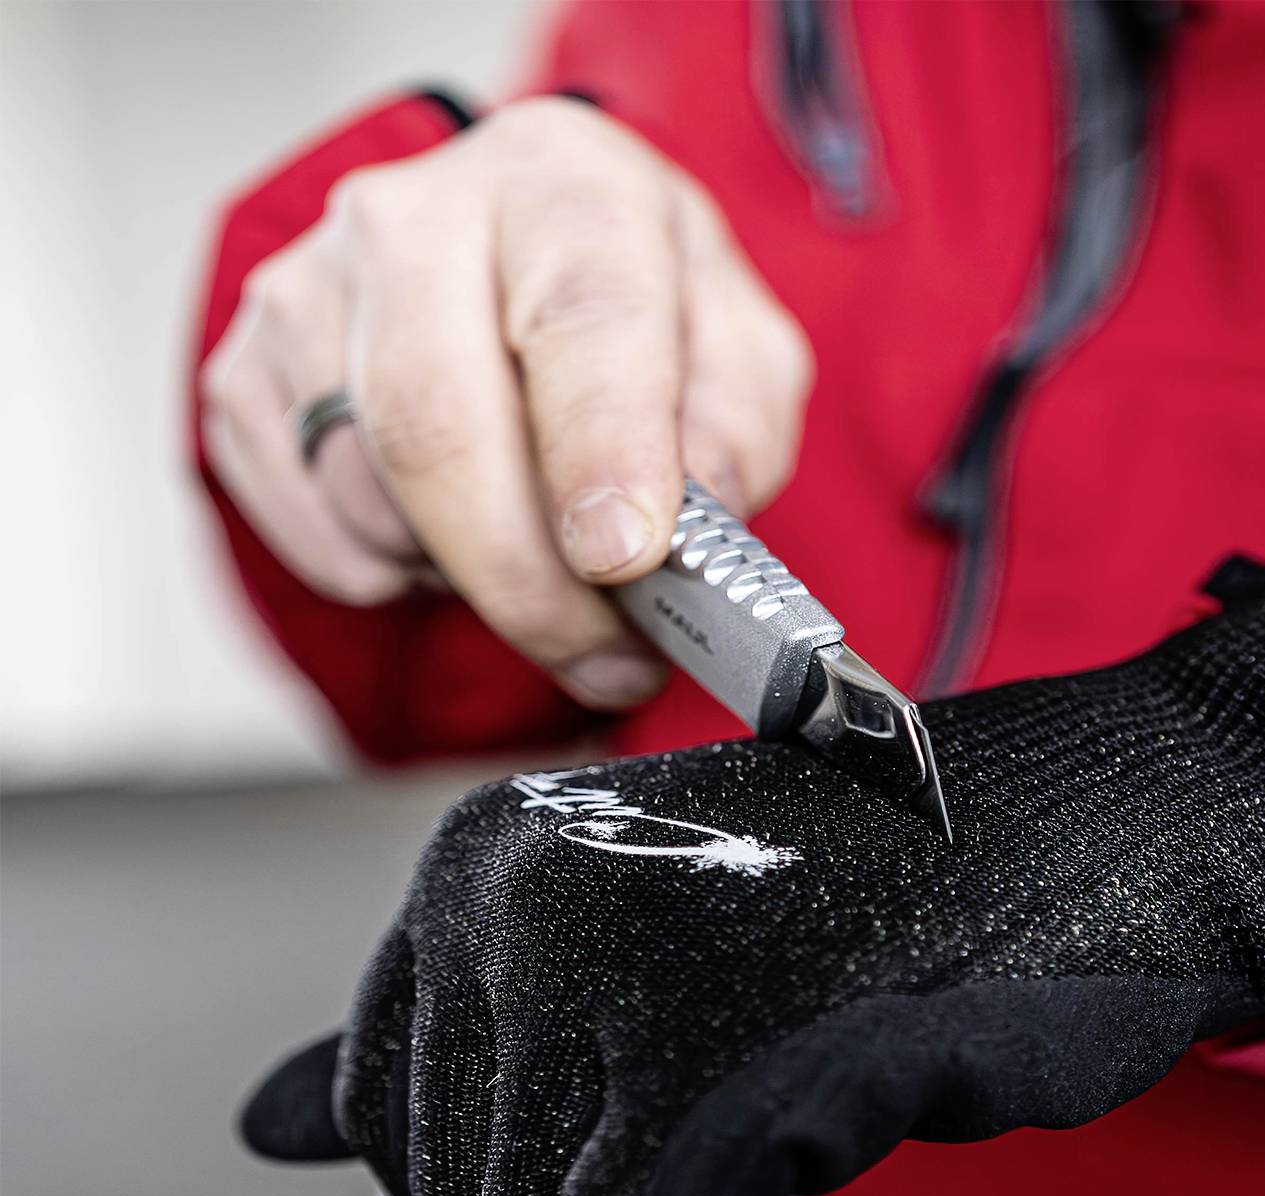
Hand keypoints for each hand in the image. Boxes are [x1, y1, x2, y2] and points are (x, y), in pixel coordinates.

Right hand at [201, 99, 813, 710]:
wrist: (516, 272)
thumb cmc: (634, 317)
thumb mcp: (734, 352)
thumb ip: (733, 433)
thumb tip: (693, 526)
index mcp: (562, 186)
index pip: (579, 320)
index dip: (600, 452)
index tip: (622, 559)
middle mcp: (414, 218)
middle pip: (437, 430)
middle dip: (529, 584)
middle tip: (603, 657)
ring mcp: (310, 294)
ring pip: (374, 501)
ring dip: (472, 582)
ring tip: (543, 570)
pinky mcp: (247, 376)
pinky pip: (320, 536)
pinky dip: (399, 577)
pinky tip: (456, 538)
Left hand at [239, 573, 1264, 1195]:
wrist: (1108, 830)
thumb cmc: (901, 896)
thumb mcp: (657, 950)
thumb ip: (468, 1033)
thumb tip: (261, 1124)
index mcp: (489, 853)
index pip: (400, 1102)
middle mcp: (527, 885)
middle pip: (473, 1181)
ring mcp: (626, 951)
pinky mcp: (738, 1033)